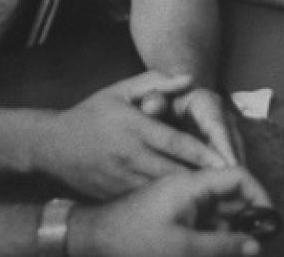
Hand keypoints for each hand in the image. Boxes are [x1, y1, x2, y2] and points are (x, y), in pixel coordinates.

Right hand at [35, 72, 227, 199]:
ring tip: (215, 197)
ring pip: (161, 190)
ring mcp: (121, 178)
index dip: (203, 154)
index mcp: (134, 127)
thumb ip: (156, 82)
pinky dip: (165, 203)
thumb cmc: (92, 113)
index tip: (226, 162)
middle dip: (202, 179)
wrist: (52, 144)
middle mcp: (129, 154)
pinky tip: (185, 206)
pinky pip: (146, 200)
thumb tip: (189, 77)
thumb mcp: (120, 90)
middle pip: (173, 171)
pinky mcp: (114, 194)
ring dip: (187, 194)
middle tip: (230, 184)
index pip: (175, 142)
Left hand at [67, 167, 272, 256]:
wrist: (92, 239)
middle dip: (246, 217)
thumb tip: (256, 246)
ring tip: (234, 248)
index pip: (236, 175)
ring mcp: (179, 196)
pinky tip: (212, 248)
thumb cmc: (133, 240)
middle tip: (253, 244)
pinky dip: (213, 230)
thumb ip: (222, 245)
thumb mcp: (181, 247)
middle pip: (230, 192)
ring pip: (218, 206)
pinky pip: (203, 215)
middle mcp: (187, 183)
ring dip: (229, 227)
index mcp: (190, 182)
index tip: (269, 222)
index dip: (258, 196)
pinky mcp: (172, 208)